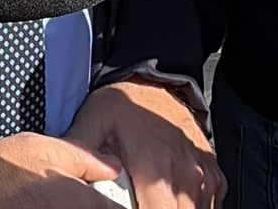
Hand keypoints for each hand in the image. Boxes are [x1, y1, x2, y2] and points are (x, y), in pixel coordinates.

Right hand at [0, 132, 120, 208]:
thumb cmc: (0, 173)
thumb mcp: (45, 148)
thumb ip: (86, 157)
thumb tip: (114, 165)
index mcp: (85, 203)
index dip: (113, 203)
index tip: (104, 197)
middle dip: (92, 204)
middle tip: (74, 195)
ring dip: (75, 207)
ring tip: (52, 199)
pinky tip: (41, 204)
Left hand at [67, 80, 222, 208]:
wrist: (157, 81)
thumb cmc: (127, 102)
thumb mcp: (94, 121)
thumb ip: (80, 153)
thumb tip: (64, 176)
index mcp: (155, 171)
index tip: (125, 205)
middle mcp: (185, 177)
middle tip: (137, 200)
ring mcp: (203, 177)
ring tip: (152, 199)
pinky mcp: (213, 175)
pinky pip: (211, 204)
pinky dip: (195, 205)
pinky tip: (174, 199)